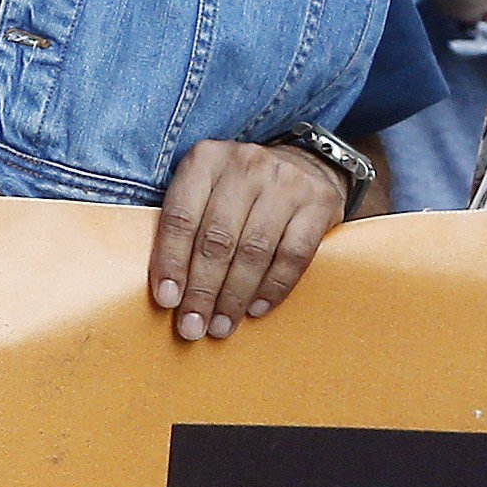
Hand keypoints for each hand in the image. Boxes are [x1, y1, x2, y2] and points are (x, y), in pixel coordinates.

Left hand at [151, 138, 347, 339]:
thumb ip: (186, 223)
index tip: (167, 301)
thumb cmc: (240, 188)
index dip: (171, 263)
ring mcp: (286, 183)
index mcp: (206, 160)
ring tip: (222, 325)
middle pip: (217, 240)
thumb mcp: (207, 187)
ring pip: (254, 251)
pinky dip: (273, 287)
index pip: (180, 218)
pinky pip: (294, 255)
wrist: (308, 164)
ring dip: (235, 296)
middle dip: (202, 290)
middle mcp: (246, 166)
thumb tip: (168, 288)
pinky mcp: (320, 203)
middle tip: (193, 326)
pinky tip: (257, 309)